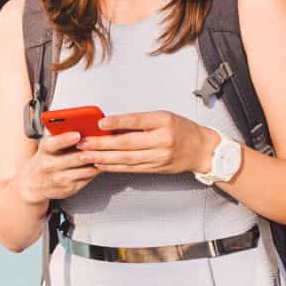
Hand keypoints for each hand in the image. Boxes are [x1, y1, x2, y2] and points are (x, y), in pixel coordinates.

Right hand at [16, 131, 101, 203]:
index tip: (77, 135)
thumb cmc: (44, 159)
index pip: (54, 143)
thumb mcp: (47, 145)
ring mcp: (60, 178)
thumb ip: (62, 137)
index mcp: (45, 150)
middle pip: (76, 157)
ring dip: (97, 160)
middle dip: (91, 150)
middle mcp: (50, 165)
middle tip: (102, 143)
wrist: (34, 183)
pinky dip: (96, 169)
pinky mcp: (70, 188)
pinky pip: (88, 177)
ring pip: (86, 169)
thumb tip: (83, 127)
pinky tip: (99, 164)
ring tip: (105, 152)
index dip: (66, 139)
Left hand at [76, 111, 217, 174]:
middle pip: (127, 143)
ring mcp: (159, 156)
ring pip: (127, 158)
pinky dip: (114, 167)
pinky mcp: (156, 168)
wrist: (201, 149)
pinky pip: (131, 168)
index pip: (137, 120)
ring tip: (86, 156)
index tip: (100, 124)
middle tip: (84, 143)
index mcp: (163, 121)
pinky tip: (101, 164)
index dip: (118, 122)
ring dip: (104, 158)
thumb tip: (112, 124)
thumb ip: (140, 121)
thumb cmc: (181, 129)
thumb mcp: (163, 117)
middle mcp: (162, 140)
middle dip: (102, 144)